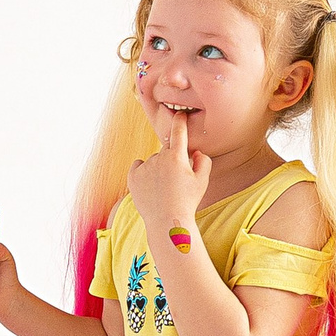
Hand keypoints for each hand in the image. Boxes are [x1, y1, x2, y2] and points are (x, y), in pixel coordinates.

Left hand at [127, 113, 209, 231]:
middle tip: (176, 178)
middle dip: (172, 158)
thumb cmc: (187, 201)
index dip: (179, 121)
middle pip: (166, 150)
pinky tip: (150, 184)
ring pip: (153, 160)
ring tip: (163, 188)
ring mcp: (144, 167)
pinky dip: (143, 171)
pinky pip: (138, 166)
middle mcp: (159, 158)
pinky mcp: (133, 176)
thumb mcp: (202, 181)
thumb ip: (202, 161)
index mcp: (177, 156)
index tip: (179, 114)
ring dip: (158, 167)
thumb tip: (194, 151)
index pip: (178, 131)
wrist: (166, 220)